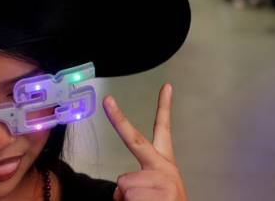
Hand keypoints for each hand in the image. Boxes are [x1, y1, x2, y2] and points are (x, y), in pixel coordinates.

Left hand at [104, 84, 186, 200]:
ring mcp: (163, 181)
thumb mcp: (154, 191)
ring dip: (127, 200)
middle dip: (118, 117)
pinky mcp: (160, 195)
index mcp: (164, 165)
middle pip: (134, 139)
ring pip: (123, 183)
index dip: (164, 106)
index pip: (164, 130)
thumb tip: (121, 189)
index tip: (166, 85)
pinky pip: (125, 196)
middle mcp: (165, 168)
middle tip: (107, 99)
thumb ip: (138, 180)